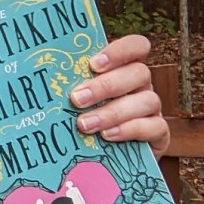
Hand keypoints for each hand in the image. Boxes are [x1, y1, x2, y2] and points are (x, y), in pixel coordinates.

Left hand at [69, 34, 169, 158]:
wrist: (109, 156)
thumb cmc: (88, 118)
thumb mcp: (81, 99)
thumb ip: (74, 85)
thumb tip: (43, 80)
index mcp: (125, 68)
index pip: (136, 47)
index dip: (119, 51)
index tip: (93, 64)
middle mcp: (142, 85)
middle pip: (138, 73)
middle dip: (106, 86)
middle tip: (77, 99)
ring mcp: (152, 108)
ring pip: (147, 100)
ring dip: (113, 112)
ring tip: (85, 124)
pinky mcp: (159, 133)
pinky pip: (154, 126)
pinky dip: (129, 130)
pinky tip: (107, 136)